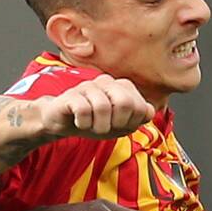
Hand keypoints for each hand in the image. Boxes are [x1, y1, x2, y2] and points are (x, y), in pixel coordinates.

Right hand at [37, 74, 153, 139]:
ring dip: (99, 126)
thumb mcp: (121, 124)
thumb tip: (148, 111)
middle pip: (126, 103)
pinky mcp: (71, 95)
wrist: (63, 123)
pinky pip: (83, 110)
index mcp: (123, 87)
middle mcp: (107, 82)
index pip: (141, 107)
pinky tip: (79, 122)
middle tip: (107, 127)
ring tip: (92, 126)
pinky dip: (83, 123)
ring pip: (103, 107)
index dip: (132, 123)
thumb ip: (139, 117)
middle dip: (118, 123)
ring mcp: (88, 86)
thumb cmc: (94, 121)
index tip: (120, 126)